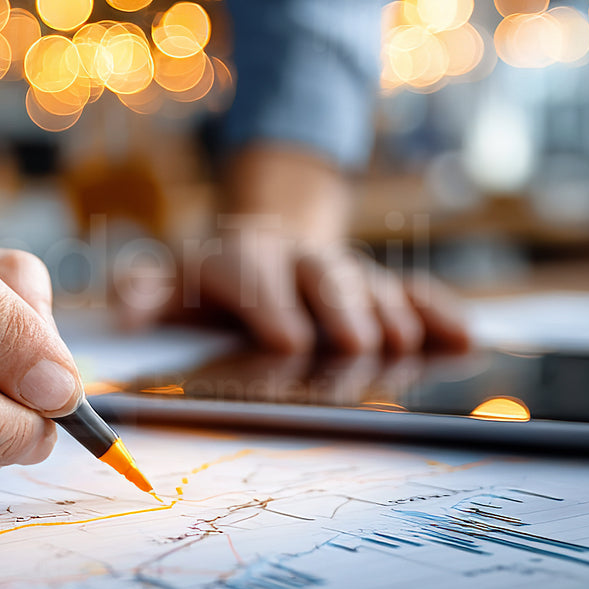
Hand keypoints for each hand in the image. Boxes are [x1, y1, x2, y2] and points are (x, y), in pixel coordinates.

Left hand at [119, 144, 469, 353]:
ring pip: (370, 284)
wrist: (263, 243)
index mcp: (238, 258)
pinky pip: (415, 293)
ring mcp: (342, 269)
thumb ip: (148, 294)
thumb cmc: (210, 285)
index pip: (251, 273)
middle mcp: (296, 259)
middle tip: (357, 344)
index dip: (270, 302)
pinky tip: (463, 337)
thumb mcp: (171, 283)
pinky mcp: (382, 284)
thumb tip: (125, 309)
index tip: (288, 338)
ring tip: (402, 345)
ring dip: (388, 313)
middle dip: (339, 308)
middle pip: (322, 276)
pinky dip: (437, 313)